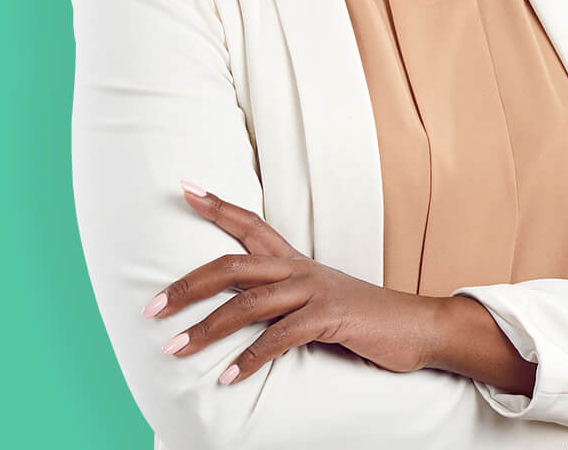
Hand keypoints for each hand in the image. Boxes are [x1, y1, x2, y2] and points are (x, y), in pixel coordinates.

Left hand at [146, 182, 440, 384]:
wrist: (417, 327)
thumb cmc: (364, 318)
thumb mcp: (319, 299)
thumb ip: (284, 300)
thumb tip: (243, 314)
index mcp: (296, 261)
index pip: (250, 225)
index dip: (217, 206)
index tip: (183, 188)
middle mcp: (300, 269)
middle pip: (232, 266)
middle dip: (187, 286)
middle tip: (150, 308)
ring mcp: (315, 291)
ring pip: (248, 304)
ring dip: (206, 330)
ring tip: (175, 350)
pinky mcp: (330, 317)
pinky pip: (280, 338)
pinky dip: (250, 359)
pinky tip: (227, 378)